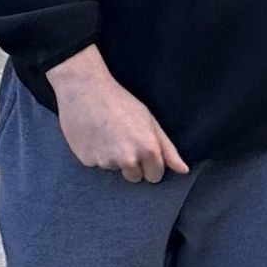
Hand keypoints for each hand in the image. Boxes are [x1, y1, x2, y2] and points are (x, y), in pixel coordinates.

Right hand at [47, 44, 189, 184]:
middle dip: (131, 164)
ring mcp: (106, 162)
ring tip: (106, 133)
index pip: (154, 176)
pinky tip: (92, 135)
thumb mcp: (149, 120)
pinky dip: (94, 153)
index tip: (143, 151)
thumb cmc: (120, 101)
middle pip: (134, 177)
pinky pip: (95, 163)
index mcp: (147, 150)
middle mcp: (127, 160)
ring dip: (111, 157)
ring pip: (114, 169)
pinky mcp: (87, 160)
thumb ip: (167, 148)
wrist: (83, 88)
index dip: (150, 164)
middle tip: (123, 140)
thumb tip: (183, 170)